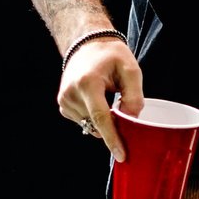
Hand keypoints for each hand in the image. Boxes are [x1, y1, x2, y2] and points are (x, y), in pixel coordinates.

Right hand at [58, 36, 141, 162]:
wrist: (87, 44)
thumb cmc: (111, 55)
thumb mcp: (130, 69)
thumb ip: (134, 96)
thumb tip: (131, 120)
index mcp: (88, 83)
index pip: (101, 118)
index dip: (112, 139)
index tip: (122, 155)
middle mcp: (71, 93)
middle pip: (97, 124)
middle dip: (113, 126)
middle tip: (123, 108)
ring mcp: (64, 100)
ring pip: (91, 125)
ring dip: (103, 119)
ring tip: (106, 95)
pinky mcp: (63, 105)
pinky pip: (84, 121)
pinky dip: (94, 116)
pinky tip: (97, 99)